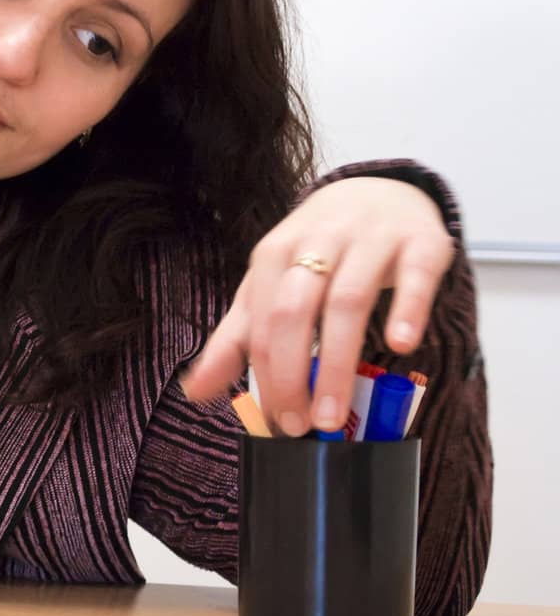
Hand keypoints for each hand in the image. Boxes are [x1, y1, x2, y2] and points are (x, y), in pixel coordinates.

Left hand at [178, 177, 454, 435]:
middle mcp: (316, 243)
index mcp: (273, 254)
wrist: (380, 192)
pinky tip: (401, 344)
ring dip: (340, 361)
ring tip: (337, 414)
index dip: (267, 374)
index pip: (261, 321)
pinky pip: (415, 275)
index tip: (278, 420)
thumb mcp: (270, 286)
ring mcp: (369, 240)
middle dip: (294, 372)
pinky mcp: (420, 242)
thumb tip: (195, 390)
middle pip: (294, 310)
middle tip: (304, 424)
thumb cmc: (318, 252)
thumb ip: (236, 338)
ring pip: (348, 300)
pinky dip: (407, 308)